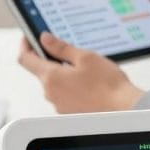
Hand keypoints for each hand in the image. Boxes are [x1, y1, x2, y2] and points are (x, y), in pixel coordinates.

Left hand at [18, 33, 143, 113]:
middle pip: (41, 71)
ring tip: (83, 68)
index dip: (25, 45)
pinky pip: (64, 94)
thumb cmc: (108, 85)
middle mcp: (51, 94)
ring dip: (62, 73)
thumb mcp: (85, 57)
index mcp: (51, 78)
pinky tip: (87, 82)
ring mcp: (59, 105)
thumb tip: (46, 39)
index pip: (25, 59)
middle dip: (50, 58)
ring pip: (54, 83)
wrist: (124, 109)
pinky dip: (70, 85)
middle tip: (65, 49)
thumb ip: (61, 47)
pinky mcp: (69, 112)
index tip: (29, 37)